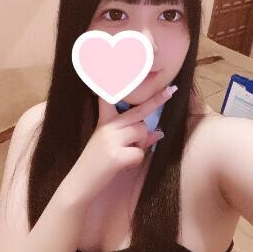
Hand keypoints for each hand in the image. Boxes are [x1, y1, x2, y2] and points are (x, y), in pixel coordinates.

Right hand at [59, 85, 177, 207]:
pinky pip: (140, 153)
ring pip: (142, 131)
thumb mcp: (113, 147)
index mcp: (105, 122)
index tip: (124, 66)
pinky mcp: (115, 155)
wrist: (79, 185)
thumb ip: (135, 138)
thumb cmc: (97, 166)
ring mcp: (111, 139)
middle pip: (138, 113)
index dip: (118, 83)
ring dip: (141, 145)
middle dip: (157, 101)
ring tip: (124, 155)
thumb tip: (158, 132)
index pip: (111, 98)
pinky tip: (122, 165)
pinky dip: (136, 160)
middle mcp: (108, 127)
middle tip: (173, 89)